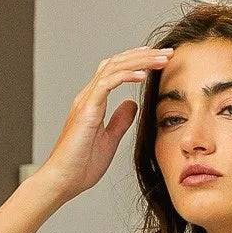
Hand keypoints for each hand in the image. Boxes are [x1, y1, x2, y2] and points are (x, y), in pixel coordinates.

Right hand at [36, 45, 174, 201]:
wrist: (63, 180)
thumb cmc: (81, 165)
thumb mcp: (109, 140)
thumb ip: (120, 121)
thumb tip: (132, 105)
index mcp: (94, 102)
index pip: (117, 71)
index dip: (138, 62)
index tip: (159, 59)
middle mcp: (89, 96)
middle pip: (117, 63)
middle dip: (144, 55)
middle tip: (168, 52)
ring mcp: (86, 101)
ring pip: (114, 67)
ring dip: (139, 61)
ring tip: (161, 59)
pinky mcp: (86, 110)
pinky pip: (107, 84)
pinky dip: (126, 76)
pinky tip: (143, 76)